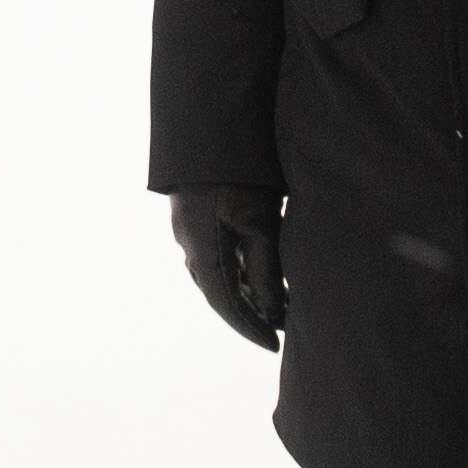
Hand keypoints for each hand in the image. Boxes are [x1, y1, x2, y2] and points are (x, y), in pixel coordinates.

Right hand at [169, 186, 282, 349]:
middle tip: (279, 330)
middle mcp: (188, 240)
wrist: (211, 121)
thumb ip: (266, 269)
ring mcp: (188, 224)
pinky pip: (214, 251)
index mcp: (201, 248)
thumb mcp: (260, 222)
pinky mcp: (195, 210)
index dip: (251, 327)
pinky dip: (238, 268)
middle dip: (248, 313)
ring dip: (244, 290)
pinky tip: (259, 269)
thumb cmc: (241, 170)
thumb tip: (273, 312)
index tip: (275, 346)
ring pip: (216, 271)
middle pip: (218, 290)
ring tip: (276, 304)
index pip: (226, 303)